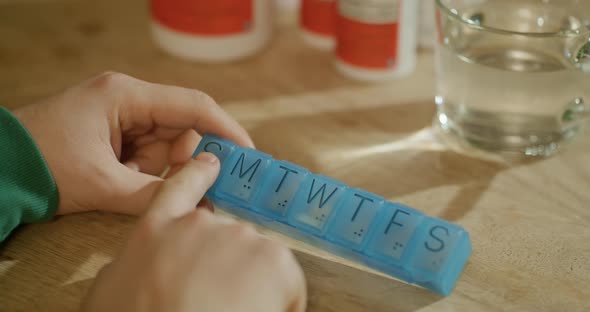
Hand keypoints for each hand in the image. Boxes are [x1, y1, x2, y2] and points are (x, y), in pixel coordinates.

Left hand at [13, 72, 253, 214]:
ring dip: (165, 169)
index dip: (225, 129)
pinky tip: (131, 183)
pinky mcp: (115, 131)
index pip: (192, 105)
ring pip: (167, 142)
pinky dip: (149, 171)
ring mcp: (121, 115)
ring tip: (146, 188)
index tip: (248, 154)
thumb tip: (200, 200)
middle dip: (191, 159)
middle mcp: (128, 99)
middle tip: (204, 189)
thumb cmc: (42, 165)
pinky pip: (148, 151)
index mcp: (126, 96)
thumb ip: (156, 193)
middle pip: (182, 126)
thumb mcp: (102, 184)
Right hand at [81, 152, 306, 311]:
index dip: (198, 174)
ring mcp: (239, 236)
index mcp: (156, 229)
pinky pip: (288, 279)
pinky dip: (284, 300)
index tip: (211, 164)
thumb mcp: (110, 288)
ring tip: (236, 310)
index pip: (180, 187)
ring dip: (254, 284)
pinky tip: (262, 311)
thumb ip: (128, 263)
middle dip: (228, 266)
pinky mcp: (273, 258)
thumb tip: (129, 265)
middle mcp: (200, 224)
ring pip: (258, 259)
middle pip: (227, 237)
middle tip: (216, 299)